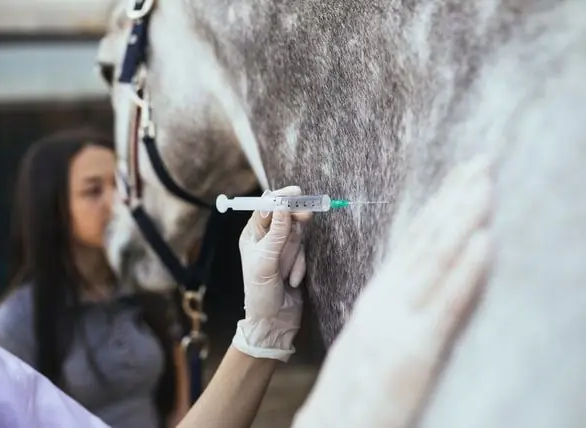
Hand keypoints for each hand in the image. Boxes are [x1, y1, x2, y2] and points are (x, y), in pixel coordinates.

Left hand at [232, 186, 311, 361]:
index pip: (265, 208)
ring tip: (287, 274)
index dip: (280, 199)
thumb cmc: (261, 294)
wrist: (274, 323)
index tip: (295, 194)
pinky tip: (292, 281)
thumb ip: (276, 234)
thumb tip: (282, 206)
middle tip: (307, 215)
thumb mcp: (266, 262)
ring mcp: (282, 249)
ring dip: (295, 254)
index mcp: (251, 236)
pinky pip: (304, 252)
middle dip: (295, 221)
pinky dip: (300, 266)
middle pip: (285, 217)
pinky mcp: (295, 259)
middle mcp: (266, 239)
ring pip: (297, 235)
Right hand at [292, 155, 493, 427]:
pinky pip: (444, 304)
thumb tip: (418, 281)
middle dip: (455, 198)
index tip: (460, 177)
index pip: (414, 241)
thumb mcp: (373, 334)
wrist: (332, 425)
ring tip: (485, 184)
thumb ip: (395, 305)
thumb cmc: (356, 385)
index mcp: (381, 295)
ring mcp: (400, 322)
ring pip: (436, 260)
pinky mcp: (414, 351)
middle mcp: (388, 299)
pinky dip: (465, 270)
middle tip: (480, 162)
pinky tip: (484, 241)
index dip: (439, 206)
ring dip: (463, 218)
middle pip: (426, 240)